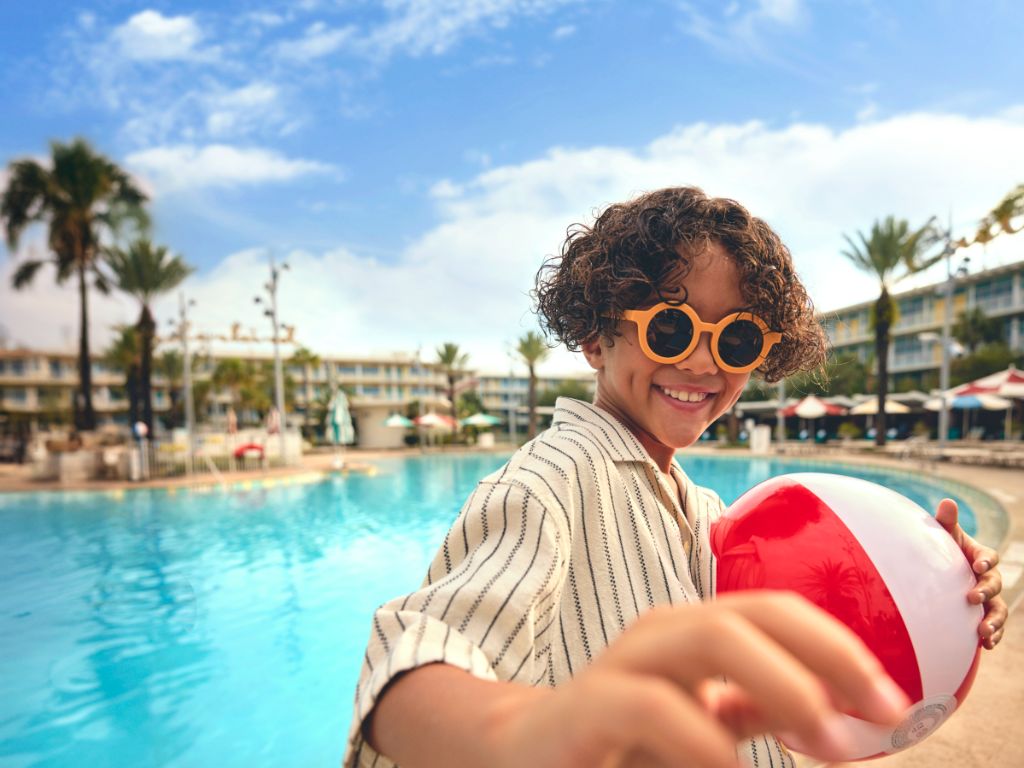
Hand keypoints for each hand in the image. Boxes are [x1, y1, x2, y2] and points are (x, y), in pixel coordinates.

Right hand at [489, 593, 909, 767]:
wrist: (526, 753)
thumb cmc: (623, 740)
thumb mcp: (703, 724)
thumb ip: (754, 707)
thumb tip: (832, 707)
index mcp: (692, 635)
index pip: (775, 613)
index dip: (839, 647)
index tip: (893, 703)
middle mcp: (661, 635)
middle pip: (750, 613)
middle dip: (825, 654)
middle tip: (877, 714)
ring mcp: (622, 663)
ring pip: (709, 636)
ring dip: (781, 683)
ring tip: (827, 738)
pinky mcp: (587, 704)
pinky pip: (649, 703)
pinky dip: (699, 734)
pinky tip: (726, 764)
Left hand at [935, 498, 1006, 648]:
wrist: (941, 575)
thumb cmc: (944, 551)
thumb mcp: (944, 536)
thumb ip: (945, 522)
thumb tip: (947, 501)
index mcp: (980, 557)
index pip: (989, 556)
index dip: (986, 560)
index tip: (978, 565)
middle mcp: (988, 578)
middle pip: (995, 585)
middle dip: (986, 591)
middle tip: (972, 597)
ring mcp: (987, 599)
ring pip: (998, 610)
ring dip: (994, 620)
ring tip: (983, 632)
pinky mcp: (982, 616)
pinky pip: (993, 628)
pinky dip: (993, 636)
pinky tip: (986, 645)